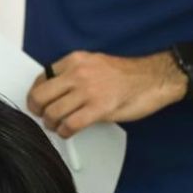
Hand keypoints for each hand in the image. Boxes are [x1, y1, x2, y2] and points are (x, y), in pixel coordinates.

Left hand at [26, 51, 187, 137]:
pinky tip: (68, 132)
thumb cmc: (126, 74)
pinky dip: (64, 132)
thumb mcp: (95, 64)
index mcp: (76, 60)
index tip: (39, 102)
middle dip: (37, 110)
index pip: (42, 77)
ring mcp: (88, 90)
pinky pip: (70, 124)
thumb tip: (54, 93)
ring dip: (51, 124)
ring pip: (53, 112)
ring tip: (57, 126)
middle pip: (41, 95)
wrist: (155, 78)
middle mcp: (78, 73)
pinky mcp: (99, 108)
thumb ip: (73, 75)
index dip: (37, 93)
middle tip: (43, 117)